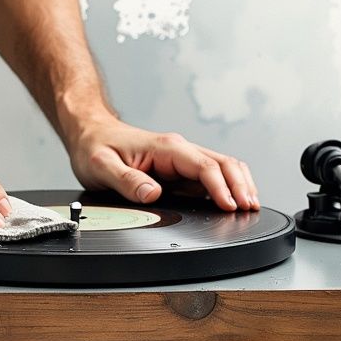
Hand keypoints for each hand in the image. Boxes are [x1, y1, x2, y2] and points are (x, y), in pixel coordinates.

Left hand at [67, 118, 259, 210]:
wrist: (89, 132)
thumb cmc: (94, 146)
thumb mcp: (101, 166)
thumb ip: (126, 181)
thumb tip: (152, 194)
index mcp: (165, 148)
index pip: (204, 165)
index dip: (221, 187)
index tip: (230, 205)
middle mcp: (178, 150)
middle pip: (223, 163)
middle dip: (241, 185)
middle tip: (250, 208)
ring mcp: (181, 159)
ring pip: (223, 166)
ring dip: (239, 183)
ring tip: (250, 204)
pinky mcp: (179, 169)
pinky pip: (211, 174)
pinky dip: (228, 185)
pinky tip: (234, 199)